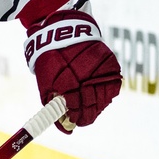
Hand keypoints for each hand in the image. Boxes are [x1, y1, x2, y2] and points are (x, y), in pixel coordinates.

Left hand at [25, 10, 121, 133]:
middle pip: (94, 108)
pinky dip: (104, 91)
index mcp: (71, 87)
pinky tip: (95, 90)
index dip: (75, 119)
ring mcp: (104, 73)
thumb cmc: (51, 60)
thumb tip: (64, 127)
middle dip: (85, 113)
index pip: (79, 112)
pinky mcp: (112, 66)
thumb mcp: (46, 84)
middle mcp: (90, 80)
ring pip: (105, 99)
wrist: (64, 30)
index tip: (71, 122)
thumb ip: (54, 106)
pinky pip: (112, 87)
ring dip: (96, 103)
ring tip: (86, 100)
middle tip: (79, 115)